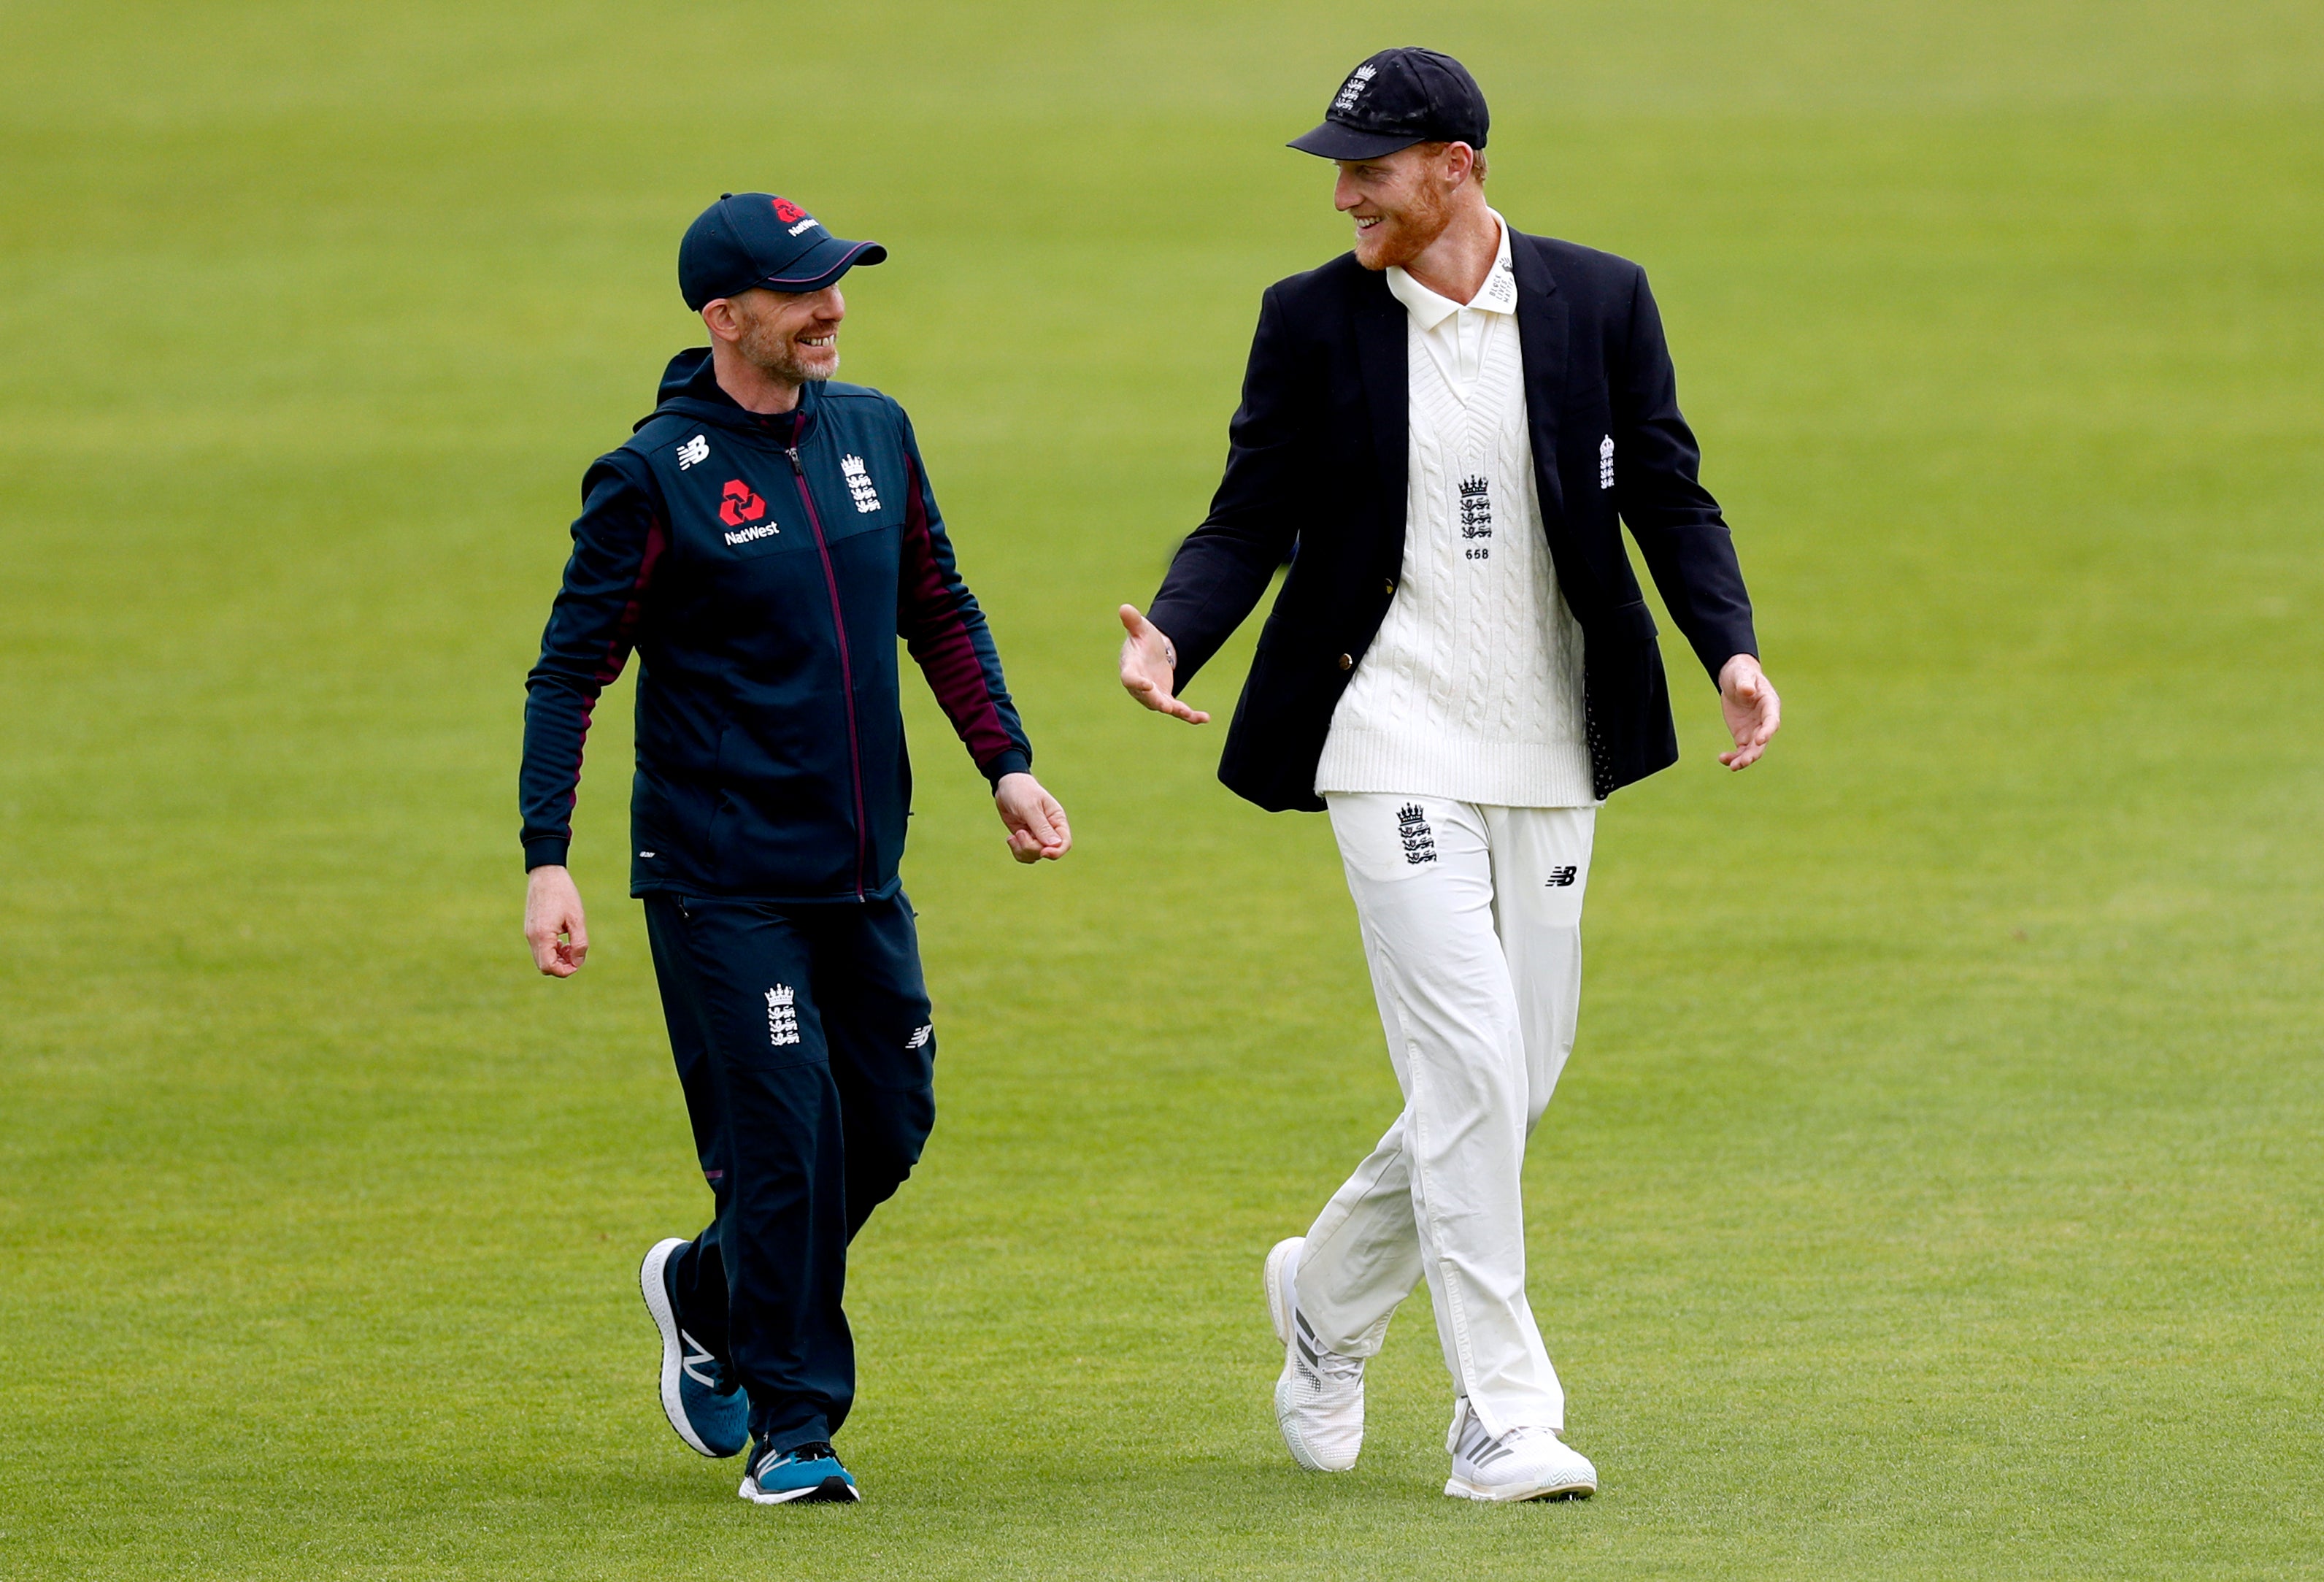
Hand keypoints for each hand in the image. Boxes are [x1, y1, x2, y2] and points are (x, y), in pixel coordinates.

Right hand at [525, 864, 589, 975]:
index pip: (549, 967)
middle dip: (561, 966)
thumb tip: (578, 963)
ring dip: (557, 958)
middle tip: (576, 953)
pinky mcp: (530, 929)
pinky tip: (562, 940)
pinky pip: (538, 948)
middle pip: (544, 966)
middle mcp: (531, 937)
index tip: (578, 962)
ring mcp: (528, 933)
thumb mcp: (577, 919)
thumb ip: (580, 943)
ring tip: (571, 945)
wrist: (546, 874)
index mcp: (542, 936)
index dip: (565, 971)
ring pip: (541, 958)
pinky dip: (551, 950)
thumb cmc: (563, 894)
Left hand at [995, 772, 1071, 863]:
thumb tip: (1055, 845)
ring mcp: (1037, 835)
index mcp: (1057, 820)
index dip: (1056, 852)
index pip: (1065, 843)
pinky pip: (1025, 854)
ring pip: (1035, 855)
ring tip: (1014, 835)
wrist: (1006, 785)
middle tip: (1019, 833)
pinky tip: (1010, 838)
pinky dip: (1017, 850)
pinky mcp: (1026, 838)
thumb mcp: (1030, 807)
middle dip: (1031, 847)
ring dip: (1022, 850)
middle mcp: (1050, 830)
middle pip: (1048, 851)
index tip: (1043, 852)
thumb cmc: (1021, 791)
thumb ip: (1041, 827)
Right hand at [1117, 605, 1208, 723]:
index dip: (1137, 683)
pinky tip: (1206, 718)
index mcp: (1130, 670)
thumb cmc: (1142, 640)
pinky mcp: (1167, 700)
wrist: (1152, 652)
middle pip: (1148, 697)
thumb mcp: (1140, 629)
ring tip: (1190, 714)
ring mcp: (1154, 696)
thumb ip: (1133, 622)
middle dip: (1158, 702)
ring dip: (1177, 711)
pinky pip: (1179, 711)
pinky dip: (1191, 716)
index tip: (1146, 684)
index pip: (1130, 679)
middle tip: (1167, 707)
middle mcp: (1140, 687)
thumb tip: (1124, 608)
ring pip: (1164, 706)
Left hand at [1717, 654, 1780, 769]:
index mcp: (1769, 705)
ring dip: (1744, 759)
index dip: (1767, 731)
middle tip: (1743, 762)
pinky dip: (1733, 757)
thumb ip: (1745, 683)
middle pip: (1762, 741)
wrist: (1734, 679)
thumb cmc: (1741, 673)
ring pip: (1752, 750)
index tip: (1759, 740)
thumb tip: (1748, 690)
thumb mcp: (1741, 675)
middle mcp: (1764, 720)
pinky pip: (1740, 750)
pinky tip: (1723, 759)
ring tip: (1732, 766)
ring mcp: (1754, 730)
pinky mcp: (1743, 735)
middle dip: (1754, 753)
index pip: (1772, 721)